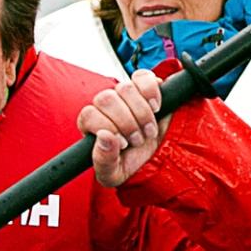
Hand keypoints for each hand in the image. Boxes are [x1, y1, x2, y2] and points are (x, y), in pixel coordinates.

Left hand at [83, 68, 168, 187]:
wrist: (162, 159)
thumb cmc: (132, 165)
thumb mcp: (114, 173)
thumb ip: (103, 160)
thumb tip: (104, 136)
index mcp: (92, 124)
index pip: (88, 114)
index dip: (106, 127)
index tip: (123, 143)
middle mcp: (106, 106)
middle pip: (106, 99)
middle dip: (126, 122)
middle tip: (138, 140)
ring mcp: (125, 94)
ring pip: (125, 88)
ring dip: (141, 113)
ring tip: (149, 131)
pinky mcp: (145, 86)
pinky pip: (142, 77)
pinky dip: (151, 92)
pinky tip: (156, 108)